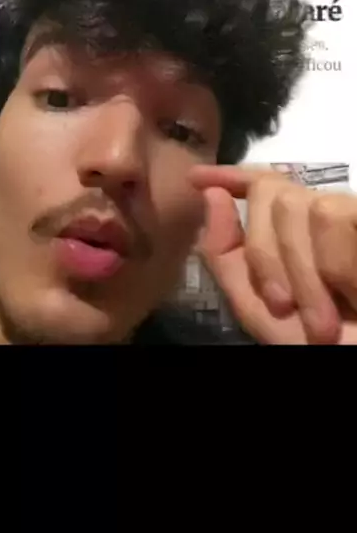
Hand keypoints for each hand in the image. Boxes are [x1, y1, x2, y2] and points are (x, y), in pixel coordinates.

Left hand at [189, 165, 356, 343]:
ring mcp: (350, 214)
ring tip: (323, 318)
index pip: (263, 186)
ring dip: (304, 272)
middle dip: (265, 253)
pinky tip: (353, 295)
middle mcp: (324, 215)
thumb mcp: (258, 306)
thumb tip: (210, 193)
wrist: (355, 361)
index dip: (229, 175)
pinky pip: (335, 217)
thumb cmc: (313, 344)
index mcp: (294, 233)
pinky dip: (336, 264)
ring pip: (303, 205)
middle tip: (283, 305)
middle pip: (272, 193)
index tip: (195, 178)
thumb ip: (226, 255)